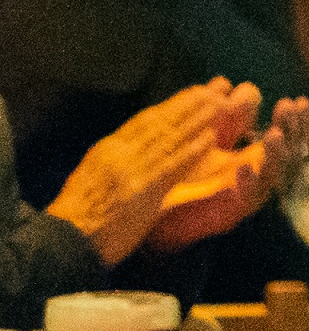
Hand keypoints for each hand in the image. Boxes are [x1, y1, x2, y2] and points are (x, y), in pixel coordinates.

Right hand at [47, 80, 258, 266]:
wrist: (68, 239)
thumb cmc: (77, 213)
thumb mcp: (90, 175)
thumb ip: (112, 158)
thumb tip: (128, 145)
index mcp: (107, 149)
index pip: (142, 122)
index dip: (168, 107)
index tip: (188, 94)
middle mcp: (120, 154)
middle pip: (159, 124)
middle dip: (185, 106)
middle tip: (209, 90)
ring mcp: (133, 171)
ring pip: (169, 139)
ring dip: (195, 121)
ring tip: (217, 105)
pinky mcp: (144, 191)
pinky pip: (172, 165)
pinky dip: (191, 150)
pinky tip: (208, 139)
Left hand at [145, 97, 308, 254]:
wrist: (160, 210)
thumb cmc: (182, 175)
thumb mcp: (203, 138)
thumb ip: (220, 115)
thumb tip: (234, 85)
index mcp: (258, 159)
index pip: (290, 139)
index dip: (297, 121)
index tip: (297, 100)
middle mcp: (260, 177)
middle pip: (292, 155)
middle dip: (293, 129)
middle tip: (286, 107)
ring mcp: (249, 196)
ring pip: (276, 176)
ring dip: (277, 154)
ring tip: (273, 134)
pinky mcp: (231, 213)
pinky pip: (248, 199)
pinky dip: (249, 182)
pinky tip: (243, 167)